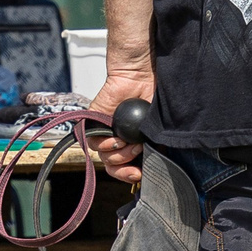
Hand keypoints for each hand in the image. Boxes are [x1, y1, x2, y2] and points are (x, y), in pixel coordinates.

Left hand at [88, 65, 155, 183]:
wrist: (140, 74)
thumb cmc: (151, 95)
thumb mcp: (158, 126)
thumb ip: (155, 145)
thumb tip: (154, 164)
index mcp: (132, 142)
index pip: (126, 168)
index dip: (131, 176)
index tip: (140, 175)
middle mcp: (119, 139)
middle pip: (113, 167)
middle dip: (125, 169)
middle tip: (137, 160)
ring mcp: (106, 131)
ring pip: (105, 158)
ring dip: (120, 155)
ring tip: (132, 143)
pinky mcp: (93, 122)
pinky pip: (93, 143)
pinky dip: (105, 144)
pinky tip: (116, 138)